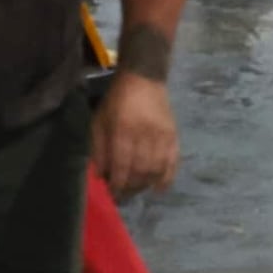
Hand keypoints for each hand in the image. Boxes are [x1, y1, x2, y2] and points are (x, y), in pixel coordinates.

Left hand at [95, 74, 180, 197]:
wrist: (144, 77)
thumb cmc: (116, 100)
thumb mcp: (99, 120)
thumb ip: (98, 149)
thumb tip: (101, 176)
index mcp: (123, 129)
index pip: (122, 164)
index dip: (117, 184)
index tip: (112, 194)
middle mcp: (145, 134)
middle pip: (140, 170)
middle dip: (131, 187)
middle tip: (123, 194)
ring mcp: (162, 135)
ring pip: (156, 169)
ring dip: (146, 184)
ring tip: (137, 189)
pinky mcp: (173, 134)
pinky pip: (173, 161)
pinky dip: (167, 178)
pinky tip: (159, 188)